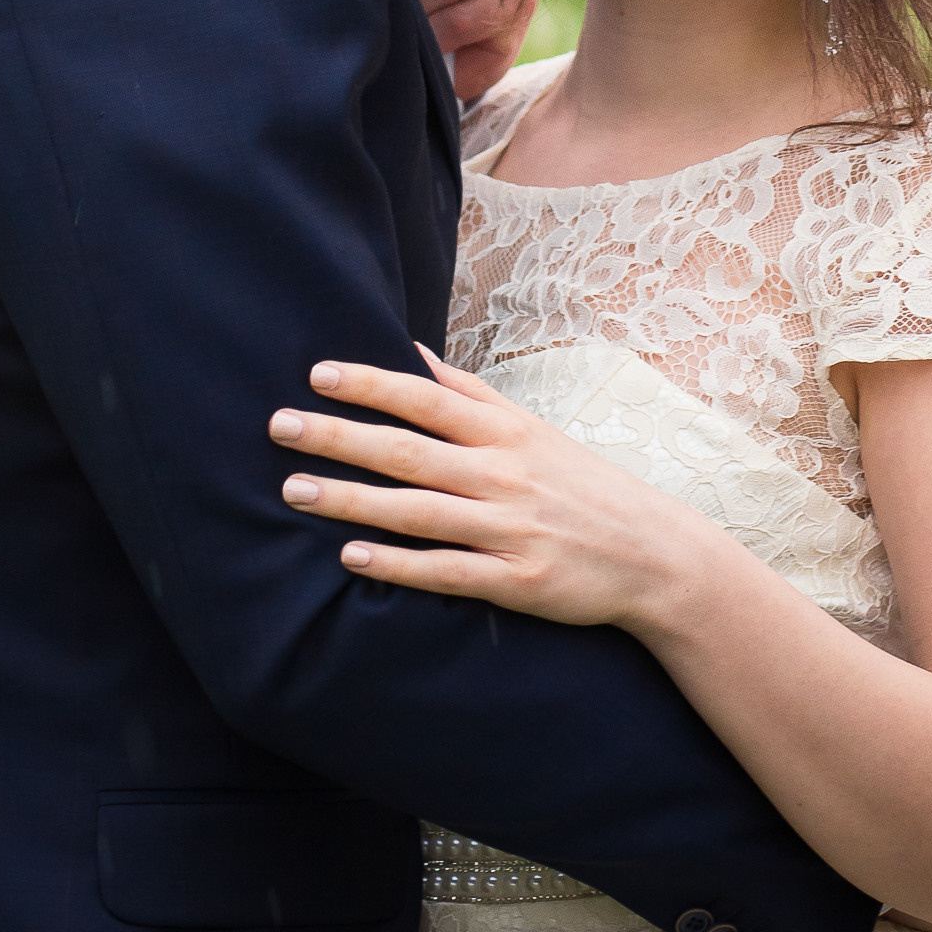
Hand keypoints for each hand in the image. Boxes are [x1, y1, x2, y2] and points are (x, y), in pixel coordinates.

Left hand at [268, 348, 719, 631]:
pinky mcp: (515, 580)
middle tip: (279, 427)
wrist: (652, 553)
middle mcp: (502, 473)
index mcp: (505, 431)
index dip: (371, 384)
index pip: (427, 398)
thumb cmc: (579, 484)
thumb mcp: (530, 428)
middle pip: (409, 450)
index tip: (317, 373)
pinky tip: (351, 558)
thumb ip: (468, 393)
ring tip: (293, 490)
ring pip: (416, 510)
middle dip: (340, 436)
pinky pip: (445, 571)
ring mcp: (508, 528)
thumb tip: (410, 351)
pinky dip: (397, 564)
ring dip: (351, 500)